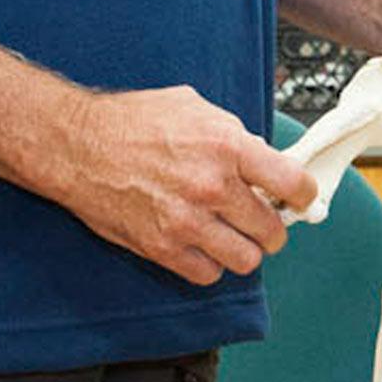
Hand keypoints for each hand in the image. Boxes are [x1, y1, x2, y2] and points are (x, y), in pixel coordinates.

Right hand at [39, 87, 319, 286]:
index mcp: (226, 146)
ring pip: (246, 259)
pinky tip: (202, 245)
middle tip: (263, 221)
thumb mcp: (194, 108)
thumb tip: (263, 158)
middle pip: (272, 230)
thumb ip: (233, 134)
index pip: (292, 183)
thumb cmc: (130, 121)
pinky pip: (207, 273)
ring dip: (244, 250)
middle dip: (273, 228)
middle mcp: (211, 187)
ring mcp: (187, 222)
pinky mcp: (162, 247)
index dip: (304, 195)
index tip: (301, 199)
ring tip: (233, 236)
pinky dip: (210, 264)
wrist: (77, 146)